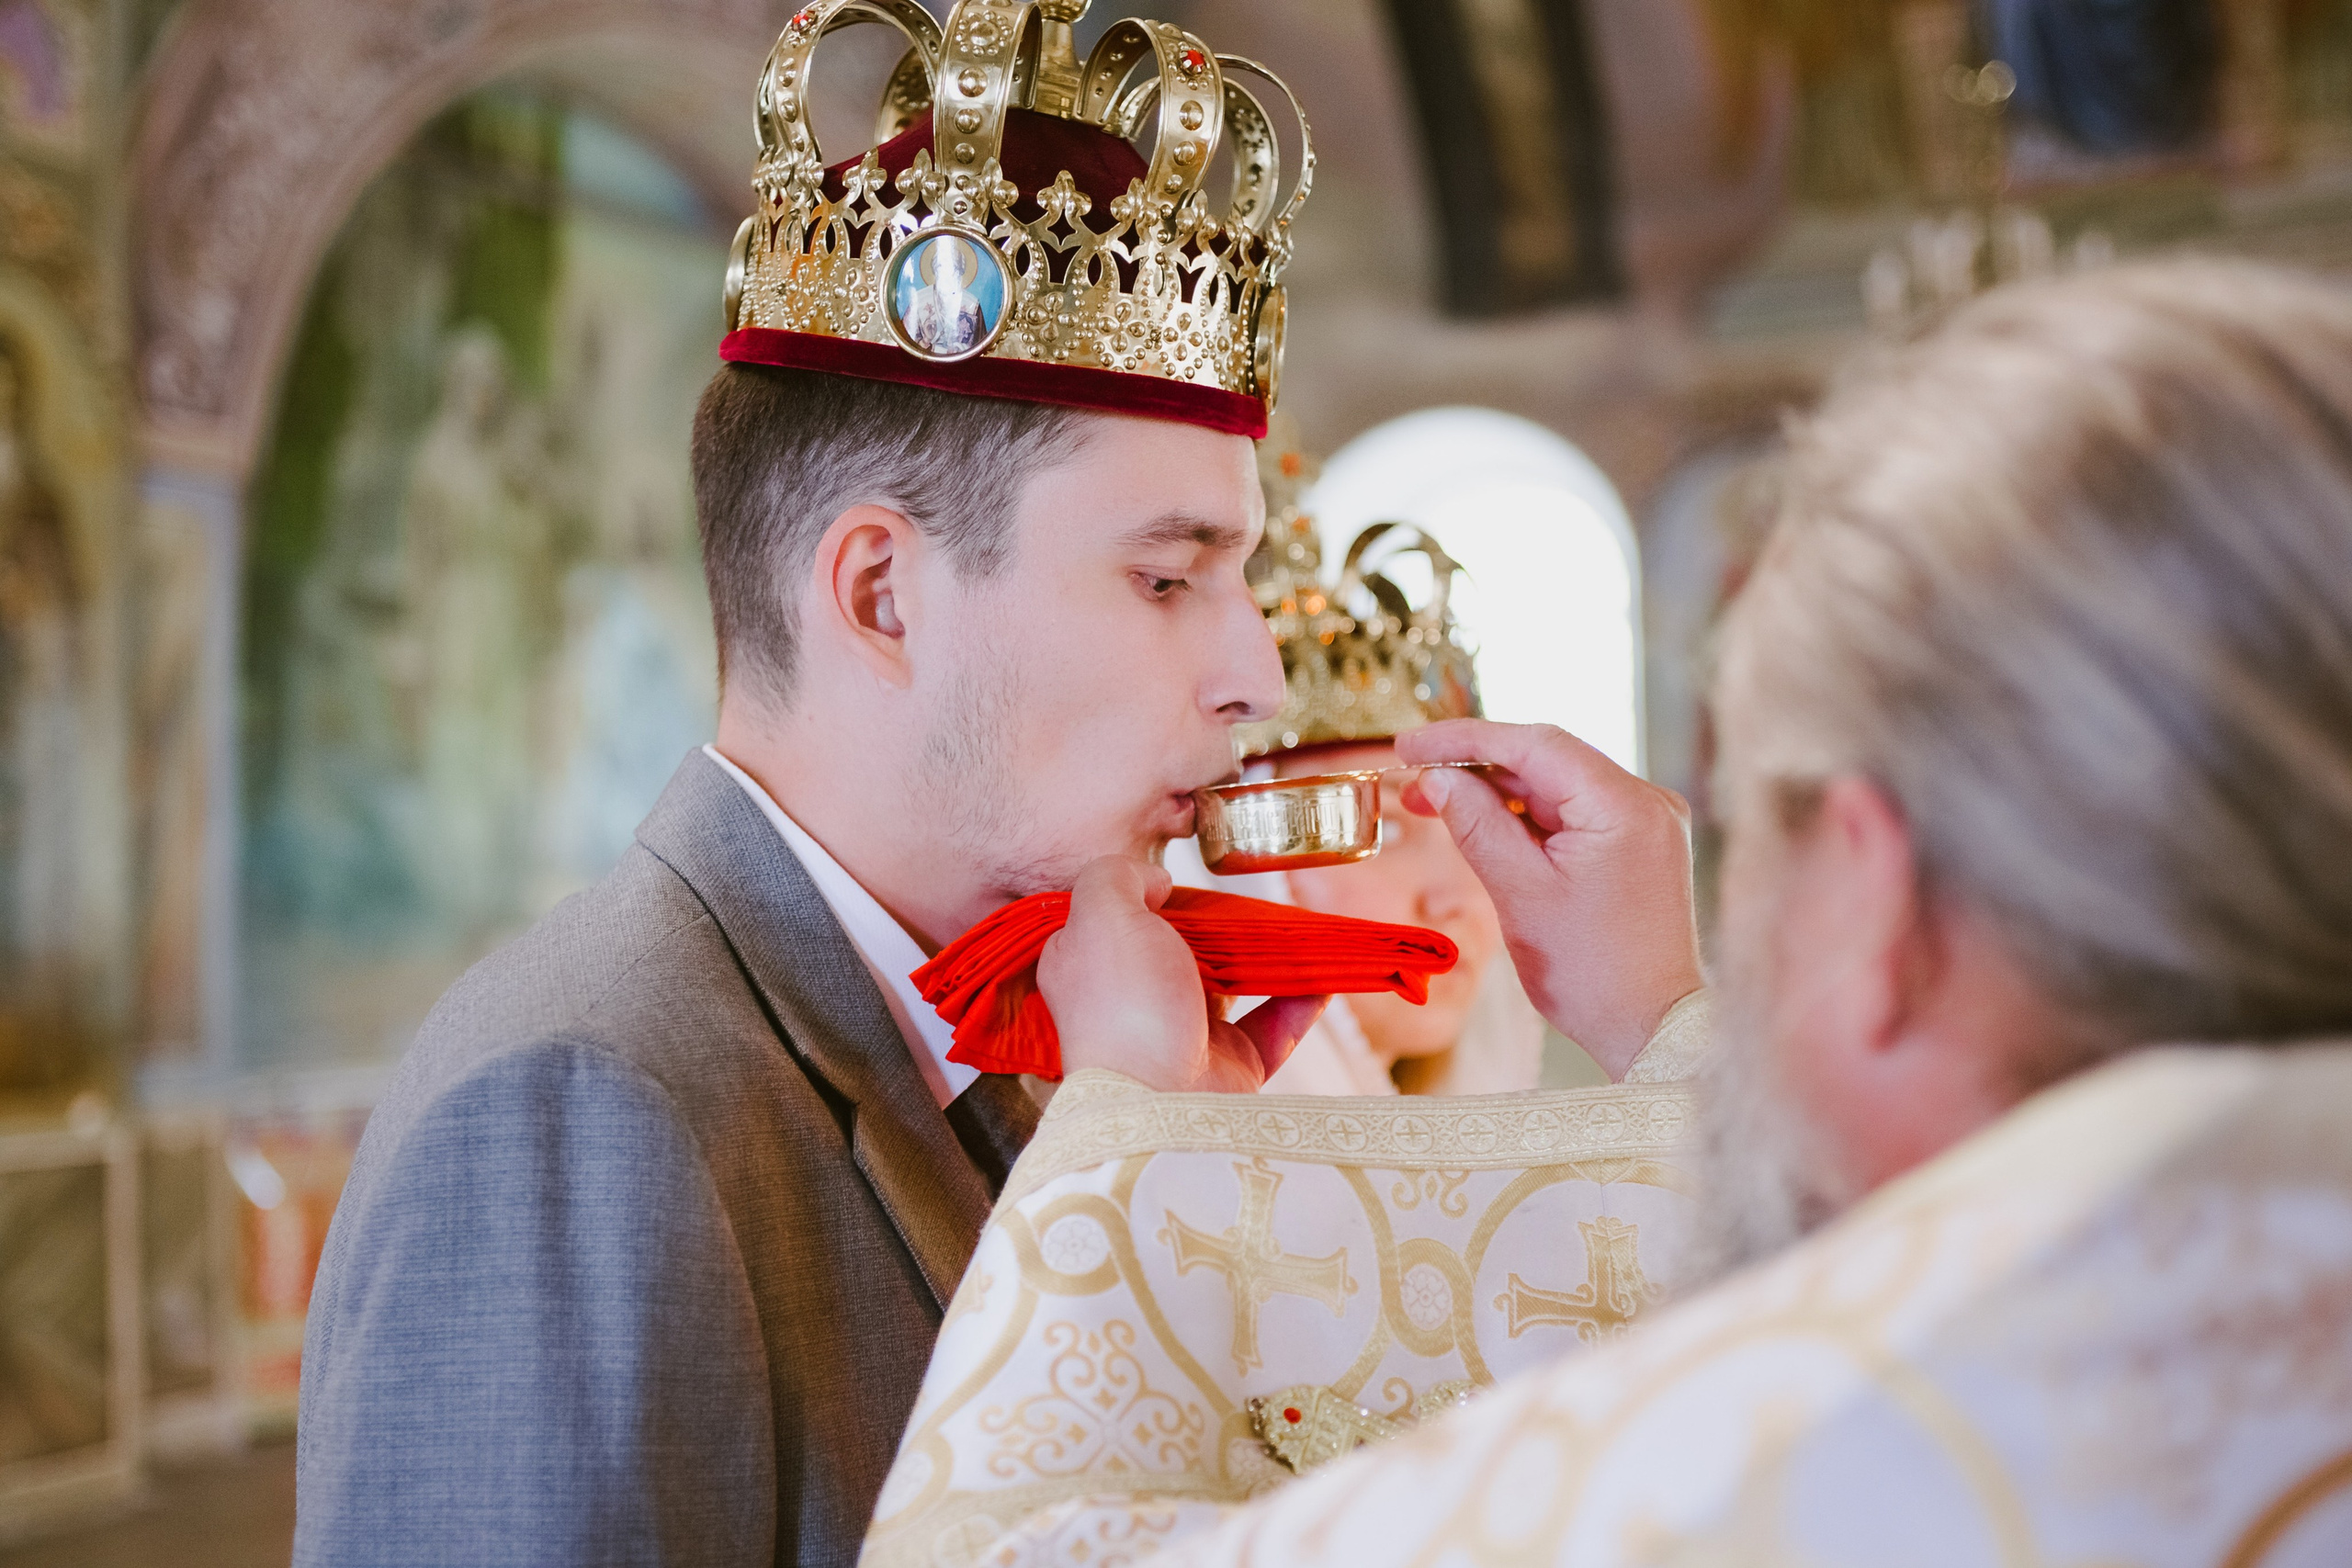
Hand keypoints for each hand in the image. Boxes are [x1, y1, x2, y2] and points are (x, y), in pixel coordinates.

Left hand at [1038, 858, 1327, 1092]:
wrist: (1159, 1105)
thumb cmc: (1125, 1005)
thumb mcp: (1102, 915)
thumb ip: (1116, 877)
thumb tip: (1155, 880)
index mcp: (1088, 969)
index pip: (1110, 924)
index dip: (1141, 898)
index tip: (1178, 880)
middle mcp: (1131, 1001)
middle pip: (1178, 951)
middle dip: (1217, 928)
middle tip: (1252, 902)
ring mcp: (1180, 1037)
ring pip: (1230, 988)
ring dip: (1266, 961)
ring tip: (1299, 932)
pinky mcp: (1226, 1068)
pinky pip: (1271, 1028)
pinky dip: (1300, 1003)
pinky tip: (1322, 976)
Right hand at [1396, 720, 1702, 1077]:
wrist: (1649, 1027)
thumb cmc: (1590, 972)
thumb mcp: (1520, 893)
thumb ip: (1476, 825)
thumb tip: (1436, 779)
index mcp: (1624, 805)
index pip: (1534, 744)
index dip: (1464, 739)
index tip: (1409, 744)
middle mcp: (1645, 801)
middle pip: (1547, 760)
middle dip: (1475, 766)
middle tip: (1412, 778)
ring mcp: (1646, 821)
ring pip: (1556, 786)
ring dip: (1497, 792)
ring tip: (1433, 802)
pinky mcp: (1638, 843)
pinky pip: (1573, 812)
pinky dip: (1526, 816)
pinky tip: (1482, 823)